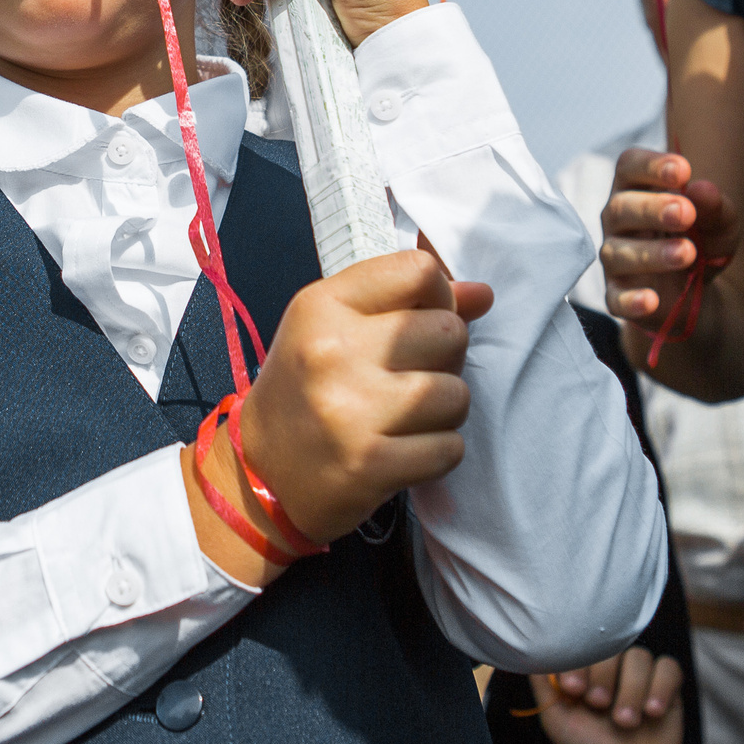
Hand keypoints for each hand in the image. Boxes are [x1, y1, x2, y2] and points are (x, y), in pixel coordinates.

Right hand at [233, 250, 484, 543]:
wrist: (260, 470)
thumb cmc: (307, 389)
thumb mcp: (337, 328)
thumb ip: (406, 303)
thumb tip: (483, 294)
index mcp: (321, 307)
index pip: (420, 273)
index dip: (438, 298)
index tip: (418, 324)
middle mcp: (332, 351)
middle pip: (450, 332)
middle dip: (445, 359)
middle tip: (410, 378)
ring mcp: (349, 410)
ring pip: (457, 395)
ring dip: (442, 412)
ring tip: (405, 418)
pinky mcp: (368, 464)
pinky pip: (449, 449)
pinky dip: (436, 453)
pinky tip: (402, 451)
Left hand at [531, 647, 684, 743]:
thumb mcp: (556, 719)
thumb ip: (543, 685)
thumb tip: (531, 650)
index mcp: (584, 669)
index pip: (582, 645)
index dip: (578, 663)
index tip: (572, 689)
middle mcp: (612, 668)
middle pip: (612, 647)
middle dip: (604, 676)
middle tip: (599, 705)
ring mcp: (639, 676)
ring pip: (640, 658)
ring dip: (632, 688)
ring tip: (625, 722)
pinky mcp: (667, 688)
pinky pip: (670, 668)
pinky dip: (662, 686)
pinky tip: (652, 711)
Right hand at [600, 148, 739, 325]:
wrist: (699, 290)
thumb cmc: (701, 240)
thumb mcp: (721, 222)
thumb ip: (715, 206)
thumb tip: (702, 189)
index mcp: (637, 190)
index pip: (630, 167)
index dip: (651, 166)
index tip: (683, 170)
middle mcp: (619, 221)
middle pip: (620, 207)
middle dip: (652, 209)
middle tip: (686, 213)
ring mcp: (615, 258)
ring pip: (619, 252)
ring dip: (652, 253)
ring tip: (687, 253)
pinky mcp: (618, 294)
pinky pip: (616, 298)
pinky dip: (631, 300)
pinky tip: (652, 300)